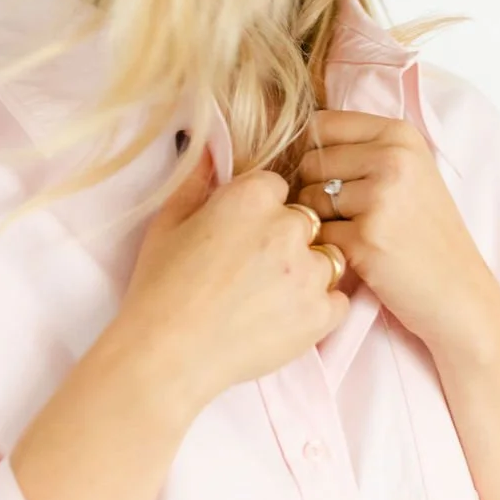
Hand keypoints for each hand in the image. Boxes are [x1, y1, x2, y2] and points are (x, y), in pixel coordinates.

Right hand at [117, 144, 351, 407]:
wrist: (168, 353)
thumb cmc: (161, 287)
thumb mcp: (169, 222)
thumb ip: (197, 180)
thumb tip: (209, 146)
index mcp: (251, 198)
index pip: (277, 186)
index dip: (260, 209)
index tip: (243, 232)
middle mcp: (288, 228)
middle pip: (306, 220)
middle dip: (287, 239)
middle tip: (254, 268)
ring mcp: (309, 272)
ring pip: (328, 258)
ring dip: (307, 271)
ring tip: (268, 295)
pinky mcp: (321, 314)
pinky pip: (338, 300)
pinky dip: (317, 308)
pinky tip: (283, 317)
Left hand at [290, 109, 499, 358]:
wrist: (459, 292)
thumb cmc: (426, 233)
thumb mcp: (409, 172)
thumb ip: (362, 149)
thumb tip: (294, 141)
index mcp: (400, 134)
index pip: (322, 124)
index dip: (316, 153)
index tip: (335, 177)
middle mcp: (392, 158)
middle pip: (310, 161)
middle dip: (316, 189)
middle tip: (350, 214)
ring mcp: (380, 197)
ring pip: (308, 198)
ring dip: (321, 220)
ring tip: (357, 233)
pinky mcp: (366, 237)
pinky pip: (317, 234)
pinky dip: (330, 248)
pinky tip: (360, 255)